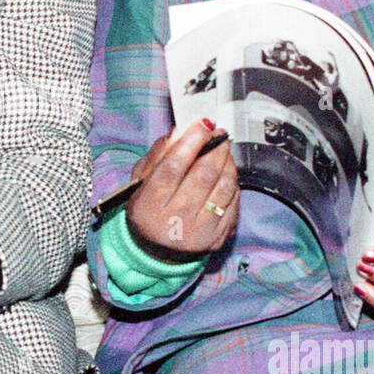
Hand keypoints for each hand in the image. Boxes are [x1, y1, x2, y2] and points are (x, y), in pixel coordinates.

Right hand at [124, 119, 238, 259]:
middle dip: (215, 148)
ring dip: (228, 163)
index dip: (191, 141)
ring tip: (224, 152)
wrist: (156, 250)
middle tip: (219, 134)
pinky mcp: (217, 238)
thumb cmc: (149, 208)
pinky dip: (232, 183)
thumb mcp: (141, 181)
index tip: (203, 124)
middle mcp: (174, 221)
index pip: (173, 167)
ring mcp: (198, 232)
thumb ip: (159, 154)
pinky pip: (233, 202)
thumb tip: (183, 129)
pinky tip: (226, 174)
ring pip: (223, 187)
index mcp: (149, 205)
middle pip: (203, 175)